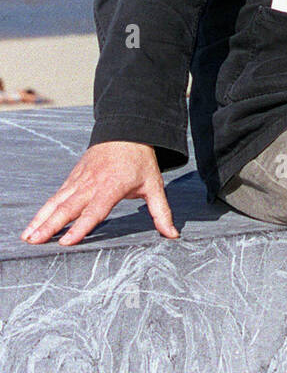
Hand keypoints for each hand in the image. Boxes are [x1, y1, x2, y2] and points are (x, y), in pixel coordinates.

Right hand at [20, 141, 178, 246]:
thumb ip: (162, 212)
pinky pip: (57, 195)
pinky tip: (35, 222)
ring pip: (57, 201)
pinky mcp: (74, 176)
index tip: (66, 242)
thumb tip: (172, 234)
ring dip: (41, 219)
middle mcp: (92, 183)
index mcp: (112, 186)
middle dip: (50, 226)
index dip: (80, 227)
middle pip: (68, 207)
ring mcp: (80, 179)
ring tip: (27, 236)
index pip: (94, 211)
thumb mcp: (155, 185)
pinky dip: (44, 209)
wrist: (126, 130)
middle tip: (35, 242)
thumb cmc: (141, 160)